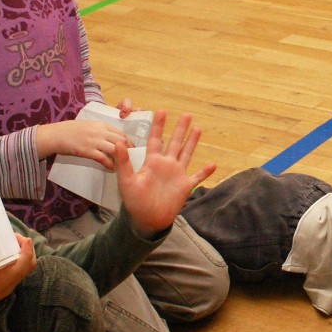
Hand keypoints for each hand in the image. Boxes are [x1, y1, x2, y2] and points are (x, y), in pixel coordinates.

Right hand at [0, 235, 34, 329]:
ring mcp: (6, 285)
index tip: (23, 238)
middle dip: (27, 249)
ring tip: (9, 239)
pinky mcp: (2, 284)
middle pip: (28, 266)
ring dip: (22, 252)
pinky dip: (15, 257)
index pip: (22, 268)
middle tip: (13, 236)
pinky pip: (16, 269)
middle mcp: (7, 284)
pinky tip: (2, 249)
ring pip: (24, 268)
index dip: (27, 252)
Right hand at [36, 119, 131, 166]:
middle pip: (121, 140)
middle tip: (132, 158)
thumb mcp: (88, 125)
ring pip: (115, 149)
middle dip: (129, 150)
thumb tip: (111, 137)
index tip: (132, 147)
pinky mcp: (87, 150)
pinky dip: (110, 164)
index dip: (128, 141)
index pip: (120, 132)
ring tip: (124, 165)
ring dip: (121, 158)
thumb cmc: (71, 131)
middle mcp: (99, 131)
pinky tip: (112, 169)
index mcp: (100, 124)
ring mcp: (94, 141)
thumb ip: (100, 130)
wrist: (56, 135)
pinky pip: (103, 158)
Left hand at [113, 111, 214, 236]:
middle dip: (181, 129)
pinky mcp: (185, 186)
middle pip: (175, 142)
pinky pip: (197, 177)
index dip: (158, 126)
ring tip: (198, 129)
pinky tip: (213, 164)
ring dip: (192, 142)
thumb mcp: (126, 181)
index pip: (155, 139)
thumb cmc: (134, 202)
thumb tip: (117, 143)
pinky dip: (205, 172)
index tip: (162, 111)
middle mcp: (166, 165)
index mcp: (152, 162)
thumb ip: (123, 162)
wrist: (146, 220)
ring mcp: (176, 175)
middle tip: (187, 114)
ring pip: (186, 154)